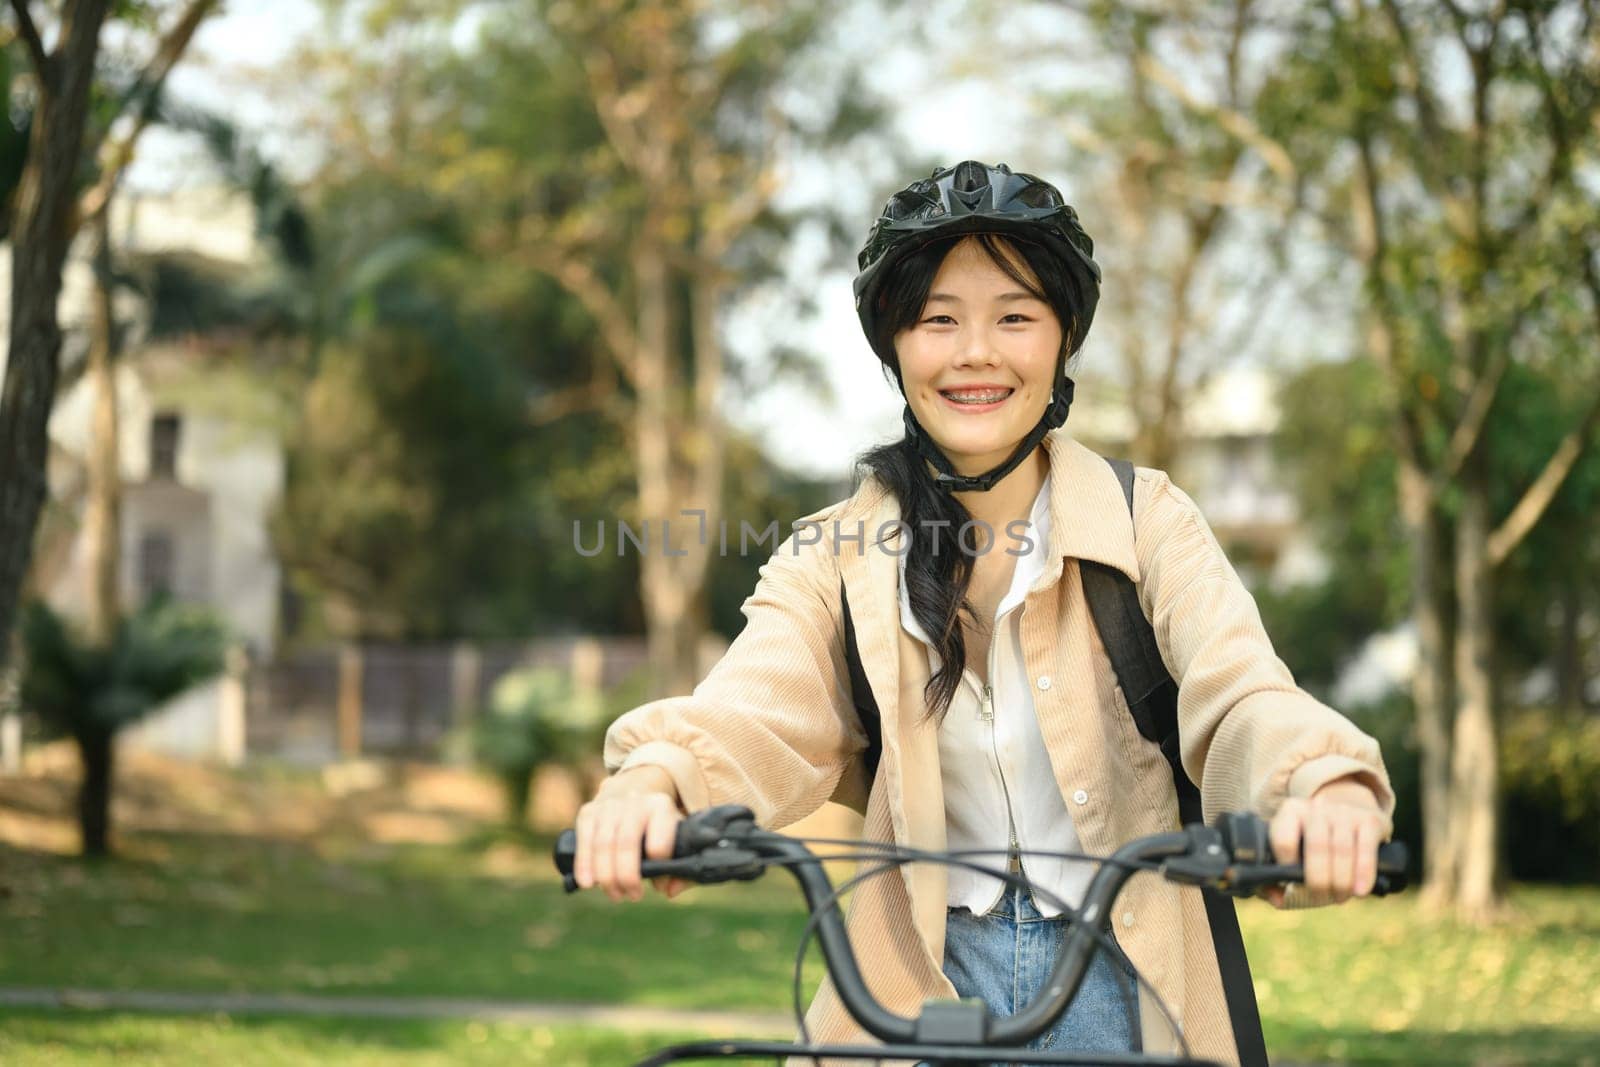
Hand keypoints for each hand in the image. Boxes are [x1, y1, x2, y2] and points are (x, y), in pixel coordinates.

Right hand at [573, 766, 689, 901]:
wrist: (632, 792)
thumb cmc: (659, 828)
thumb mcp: (678, 841)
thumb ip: (682, 869)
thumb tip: (669, 891)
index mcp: (661, 806)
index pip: (658, 842)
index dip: (659, 869)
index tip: (660, 885)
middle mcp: (634, 800)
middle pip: (626, 843)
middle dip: (627, 876)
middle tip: (634, 896)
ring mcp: (609, 805)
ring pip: (603, 844)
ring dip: (606, 876)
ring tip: (616, 895)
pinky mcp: (589, 811)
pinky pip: (584, 841)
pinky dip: (584, 865)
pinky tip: (588, 884)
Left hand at [1263, 775, 1387, 907]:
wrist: (1352, 811)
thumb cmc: (1317, 841)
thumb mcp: (1295, 847)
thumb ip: (1279, 875)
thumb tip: (1277, 899)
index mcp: (1291, 812)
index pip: (1284, 840)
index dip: (1287, 866)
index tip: (1292, 883)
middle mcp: (1317, 808)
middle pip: (1316, 846)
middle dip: (1318, 880)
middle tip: (1320, 898)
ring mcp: (1344, 812)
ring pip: (1342, 850)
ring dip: (1341, 881)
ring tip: (1340, 898)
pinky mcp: (1369, 820)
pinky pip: (1366, 849)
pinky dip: (1363, 873)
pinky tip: (1360, 892)